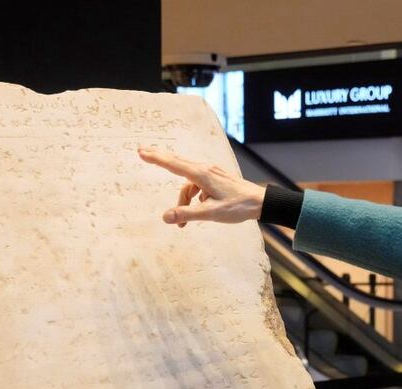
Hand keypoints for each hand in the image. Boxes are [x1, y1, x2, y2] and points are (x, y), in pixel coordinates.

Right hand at [138, 147, 265, 226]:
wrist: (261, 202)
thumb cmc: (238, 207)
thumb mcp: (211, 213)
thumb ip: (187, 214)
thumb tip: (165, 217)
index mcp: (202, 175)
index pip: (174, 164)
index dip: (156, 158)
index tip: (141, 152)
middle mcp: (205, 170)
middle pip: (177, 163)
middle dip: (160, 159)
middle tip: (141, 151)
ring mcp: (212, 173)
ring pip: (188, 183)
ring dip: (183, 201)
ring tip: (183, 223)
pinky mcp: (216, 179)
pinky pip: (198, 186)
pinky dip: (194, 198)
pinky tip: (200, 210)